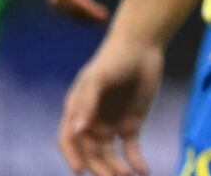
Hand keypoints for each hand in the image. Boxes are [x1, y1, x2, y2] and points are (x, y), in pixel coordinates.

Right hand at [59, 32, 163, 175]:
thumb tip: (76, 131)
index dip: (71, 156)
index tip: (80, 171)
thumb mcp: (98, 78)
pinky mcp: (130, 125)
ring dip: (116, 168)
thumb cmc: (114, 59)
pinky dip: (135, 162)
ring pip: (109, 156)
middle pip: (90, 153)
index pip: (68, 140)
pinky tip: (142, 170)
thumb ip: (87, 103)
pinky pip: (130, 150)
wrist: (142, 47)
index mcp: (77, 111)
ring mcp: (110, 125)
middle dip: (99, 167)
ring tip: (128, 174)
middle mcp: (91, 122)